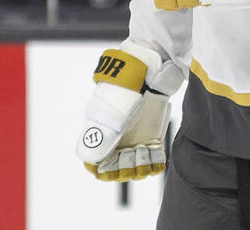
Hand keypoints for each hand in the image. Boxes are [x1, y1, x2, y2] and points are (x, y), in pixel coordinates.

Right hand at [76, 41, 182, 181]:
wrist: (147, 76)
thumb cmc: (124, 92)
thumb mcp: (110, 115)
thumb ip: (101, 137)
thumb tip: (93, 164)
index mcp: (101, 136)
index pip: (95, 165)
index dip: (101, 172)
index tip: (107, 171)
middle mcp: (117, 142)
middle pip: (117, 170)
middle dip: (123, 170)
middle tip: (129, 157)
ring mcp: (135, 141)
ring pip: (136, 168)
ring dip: (139, 167)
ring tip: (143, 151)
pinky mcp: (152, 139)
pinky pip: (154, 160)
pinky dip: (155, 164)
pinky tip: (156, 157)